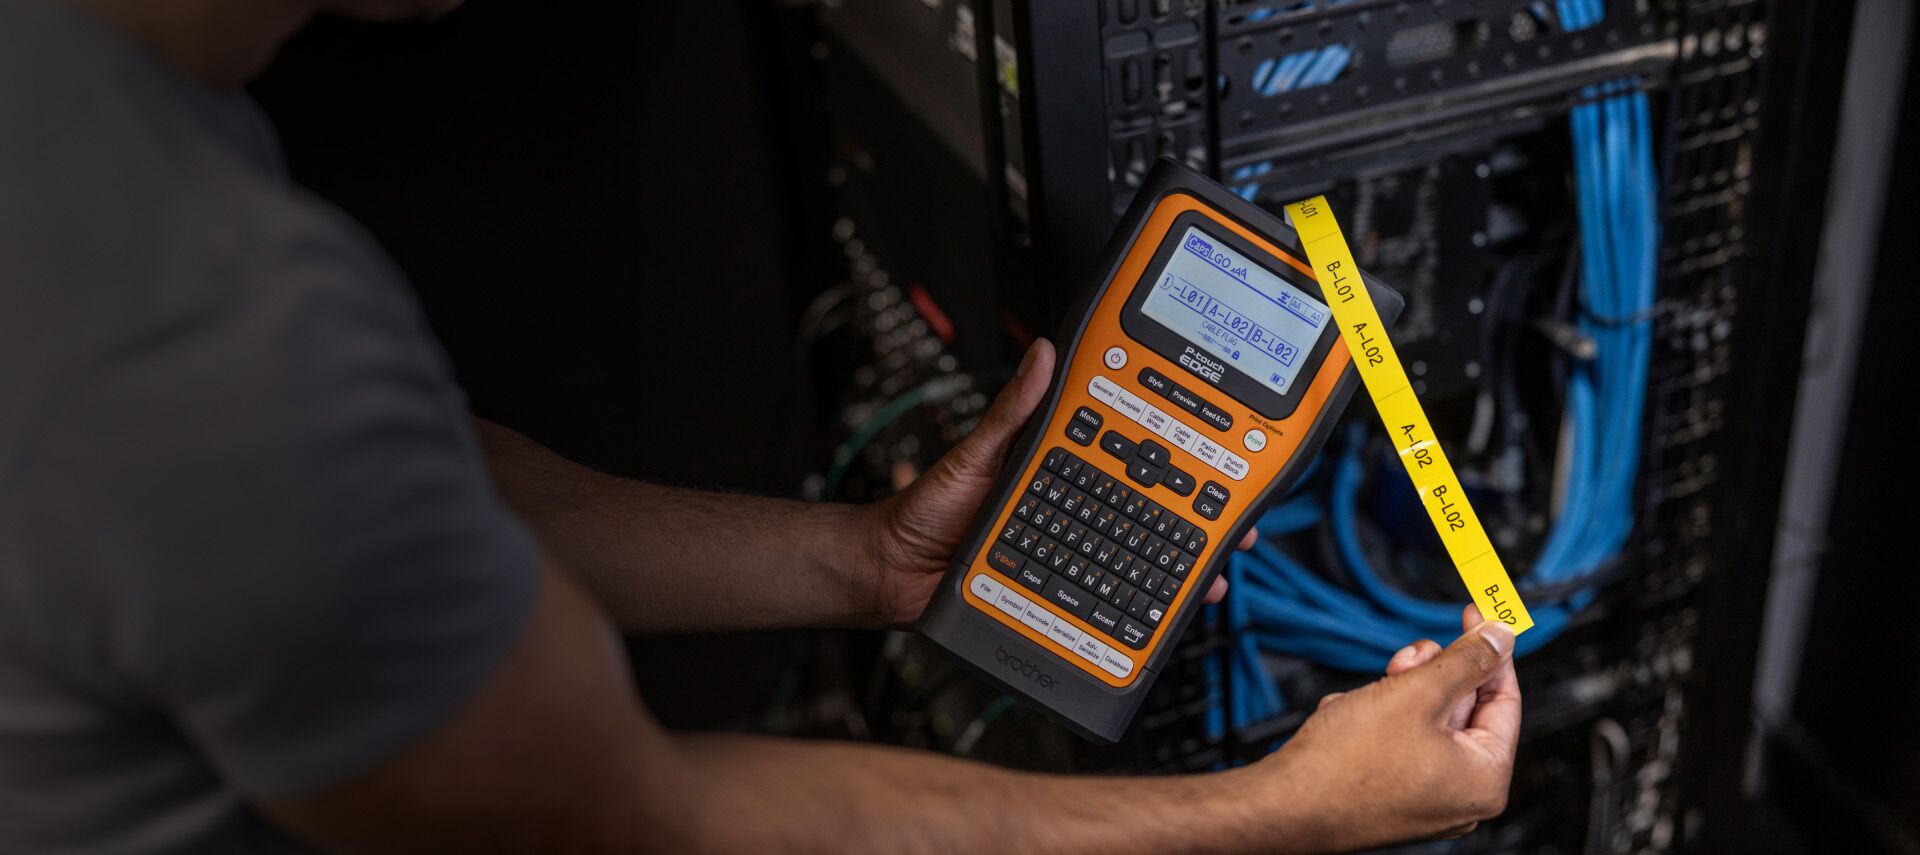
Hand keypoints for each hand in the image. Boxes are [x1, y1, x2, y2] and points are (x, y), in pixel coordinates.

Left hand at [859, 339, 1254, 626]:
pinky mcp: (1054, 596)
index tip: (1213, 452)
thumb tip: (1043, 356)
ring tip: (1211, 575)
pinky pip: (1103, 604)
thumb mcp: (975, 455)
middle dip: (1198, 522)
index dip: (1172, 458)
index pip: (1127, 458)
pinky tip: (1160, 617)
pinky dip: (1137, 613)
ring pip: (1136, 562)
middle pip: (1148, 516)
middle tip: (1234, 526)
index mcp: (1059, 469)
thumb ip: (1012, 412)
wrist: (889, 573)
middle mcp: (1071, 511)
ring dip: (1179, 571)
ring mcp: (1066, 556)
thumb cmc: (924, 510)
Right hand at [1252, 605, 1520, 851]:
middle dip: (1430, 675)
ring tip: (1369, 693)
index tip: (1480, 619)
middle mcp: (1461, 797)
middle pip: (1462, 710)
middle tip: (1409, 657)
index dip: (1490, 651)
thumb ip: (1466, 661)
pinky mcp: (1393, 796)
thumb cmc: (1345, 766)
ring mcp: (1426, 800)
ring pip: (1426, 722)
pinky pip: (1400, 743)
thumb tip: (1499, 638)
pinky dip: (1378, 719)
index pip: (1504, 699)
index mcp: (1484, 779)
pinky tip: (1351, 717)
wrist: (1284, 804)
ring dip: (1398, 694)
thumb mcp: (1416, 693)